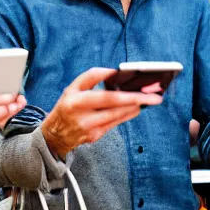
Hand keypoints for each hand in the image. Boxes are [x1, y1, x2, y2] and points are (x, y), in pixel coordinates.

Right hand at [41, 67, 162, 156]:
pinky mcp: (95, 136)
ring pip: (117, 116)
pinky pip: (115, 123)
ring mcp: (90, 128)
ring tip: (150, 100)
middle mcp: (82, 116)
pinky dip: (127, 114)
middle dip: (136, 100)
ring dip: (135, 107)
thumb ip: (91, 78)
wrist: (55, 135)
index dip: (119, 87)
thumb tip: (114, 72)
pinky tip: (136, 108)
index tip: (135, 82)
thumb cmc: (67, 107)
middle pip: (114, 106)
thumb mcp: (71, 88)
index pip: (103, 94)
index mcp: (75, 100)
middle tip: (155, 97)